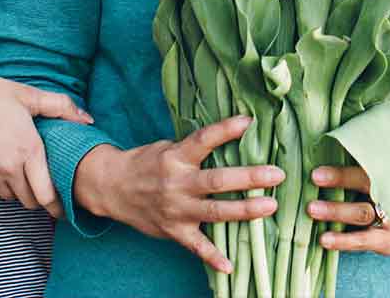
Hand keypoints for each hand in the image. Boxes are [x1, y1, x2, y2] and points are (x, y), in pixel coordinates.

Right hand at [0, 72, 94, 217]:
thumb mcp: (25, 95)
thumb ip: (60, 107)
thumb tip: (88, 119)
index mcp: (28, 149)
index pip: (47, 194)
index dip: (57, 206)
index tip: (62, 210)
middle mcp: (9, 168)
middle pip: (29, 200)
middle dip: (36, 197)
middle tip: (38, 187)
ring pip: (8, 195)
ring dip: (13, 187)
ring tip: (10, 166)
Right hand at [75, 115, 281, 273]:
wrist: (112, 187)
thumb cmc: (147, 163)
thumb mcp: (167, 147)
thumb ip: (195, 148)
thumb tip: (233, 135)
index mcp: (176, 157)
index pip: (203, 140)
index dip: (225, 130)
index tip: (248, 122)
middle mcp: (177, 184)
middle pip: (217, 181)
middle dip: (249, 178)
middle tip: (277, 175)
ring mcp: (176, 210)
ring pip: (215, 212)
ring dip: (244, 211)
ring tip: (270, 207)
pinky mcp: (173, 231)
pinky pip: (196, 246)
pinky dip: (212, 257)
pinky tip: (230, 266)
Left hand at [308, 133, 389, 255]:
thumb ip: (369, 153)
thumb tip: (333, 134)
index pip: (365, 180)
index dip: (340, 177)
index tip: (315, 175)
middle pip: (363, 208)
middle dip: (336, 207)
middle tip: (310, 205)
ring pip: (362, 224)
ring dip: (336, 220)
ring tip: (313, 216)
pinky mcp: (388, 243)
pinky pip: (363, 243)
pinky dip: (343, 242)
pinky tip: (324, 240)